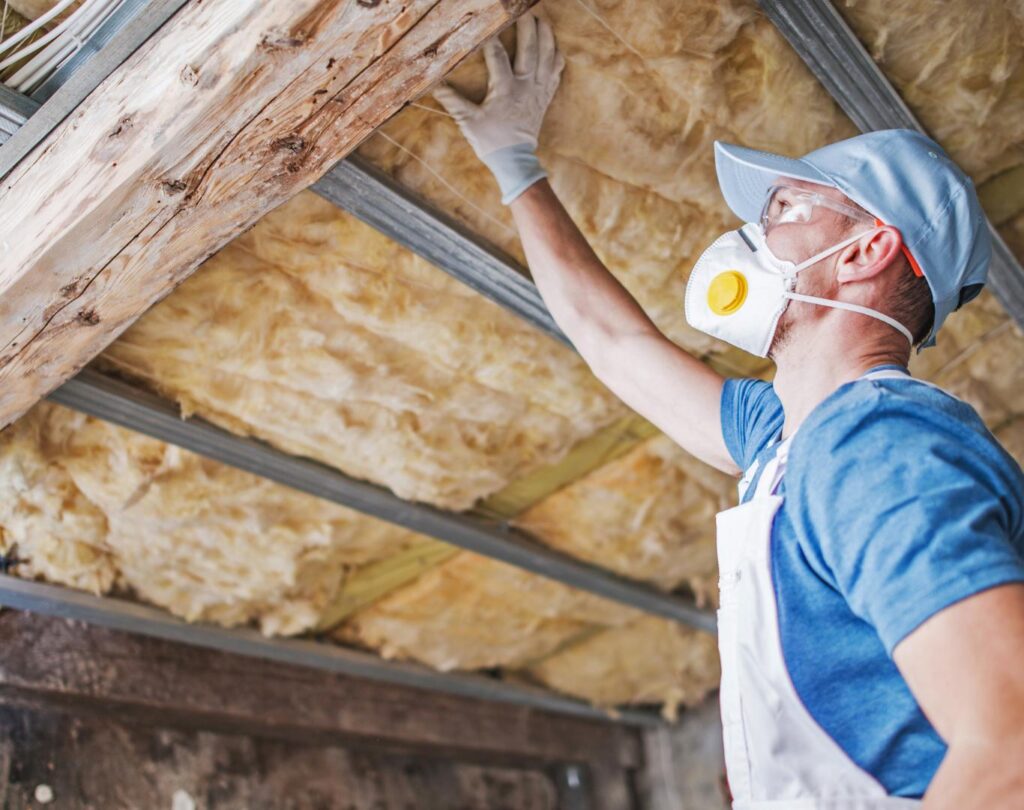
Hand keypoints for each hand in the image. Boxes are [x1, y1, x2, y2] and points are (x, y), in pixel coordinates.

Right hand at [433, 13, 564, 203]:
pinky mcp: (545, 98)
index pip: (498, 56)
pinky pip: (556, 74)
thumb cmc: (491, 142)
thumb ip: (453, 101)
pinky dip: (556, 59)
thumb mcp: (469, 122)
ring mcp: (538, 91)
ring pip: (547, 58)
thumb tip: (435, 85)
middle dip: (527, 28)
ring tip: (542, 20)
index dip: (493, 39)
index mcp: (506, 89)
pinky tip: (555, 47)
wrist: (515, 161)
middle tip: (524, 10)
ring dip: (546, 37)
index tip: (489, 24)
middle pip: (529, 50)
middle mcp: (525, 87)